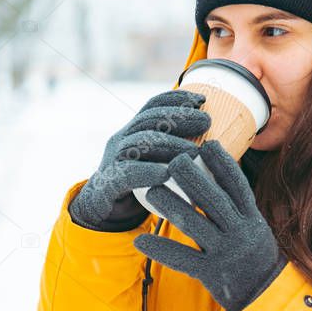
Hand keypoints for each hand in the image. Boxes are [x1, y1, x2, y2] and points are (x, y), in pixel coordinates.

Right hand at [69, 89, 211, 230]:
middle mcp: (120, 141)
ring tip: (195, 151)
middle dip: (179, 117)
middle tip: (206, 122)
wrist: (99, 211)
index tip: (202, 99)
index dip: (176, 99)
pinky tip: (167, 174)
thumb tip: (211, 139)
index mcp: (131, 131)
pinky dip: (148, 171)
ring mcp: (112, 161)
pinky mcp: (108, 184)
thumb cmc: (136, 185)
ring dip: (169, 144)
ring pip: (138, 144)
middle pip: (147, 121)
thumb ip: (172, 148)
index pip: (152, 106)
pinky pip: (127, 174)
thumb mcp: (153, 161)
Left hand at [132, 140, 287, 310]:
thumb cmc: (254, 256)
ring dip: (171, 205)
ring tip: (152, 192)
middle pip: (215, 200)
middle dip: (194, 178)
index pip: (238, 186)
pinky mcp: (210, 273)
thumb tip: (218, 175)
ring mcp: (226, 253)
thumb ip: (238, 207)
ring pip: (195, 225)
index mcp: (252, 219)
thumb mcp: (255, 228)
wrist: (264, 297)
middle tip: (174, 160)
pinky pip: (181, 258)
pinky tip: (141, 239)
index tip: (208, 144)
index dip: (224, 164)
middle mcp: (241, 233)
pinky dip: (160, 248)